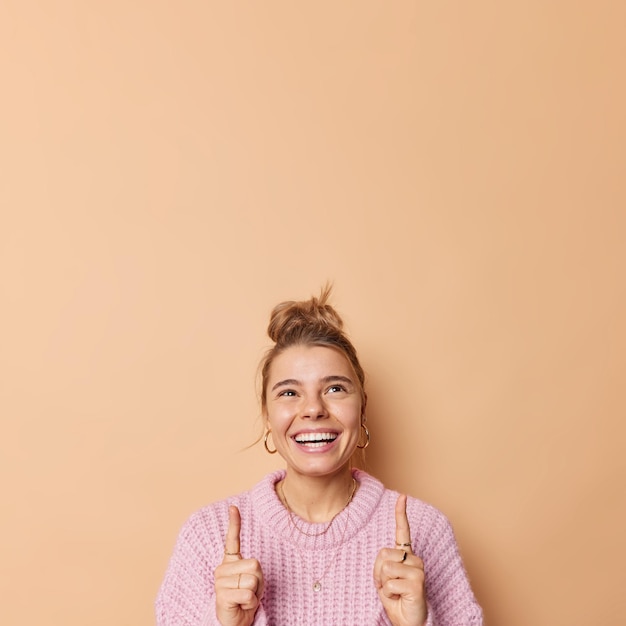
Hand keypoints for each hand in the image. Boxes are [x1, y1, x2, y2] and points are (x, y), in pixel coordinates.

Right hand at [214, 505, 263, 625]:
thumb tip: (253, 566)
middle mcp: (222, 568)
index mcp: (230, 562)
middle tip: (249, 590)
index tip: (233, 507)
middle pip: (255, 564)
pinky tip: (241, 605)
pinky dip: (250, 602)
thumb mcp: (254, 580)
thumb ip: (254, 568)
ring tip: (245, 598)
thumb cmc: (246, 598)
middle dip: (259, 581)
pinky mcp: (221, 596)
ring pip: (252, 580)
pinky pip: (248, 594)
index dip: (234, 522)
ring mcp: (220, 582)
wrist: (236, 621)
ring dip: (254, 593)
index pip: (232, 539)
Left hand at [373, 495, 426, 625]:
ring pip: (385, 568)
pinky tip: (400, 598)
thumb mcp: (385, 579)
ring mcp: (418, 569)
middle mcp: (414, 559)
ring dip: (384, 584)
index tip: (402, 496)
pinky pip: (389, 583)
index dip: (401, 513)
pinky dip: (389, 594)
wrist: (409, 622)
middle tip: (389, 586)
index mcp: (406, 556)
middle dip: (378, 572)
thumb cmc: (397, 599)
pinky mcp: (417, 582)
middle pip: (382, 554)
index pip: (403, 531)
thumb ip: (383, 564)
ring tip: (395, 592)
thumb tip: (383, 557)